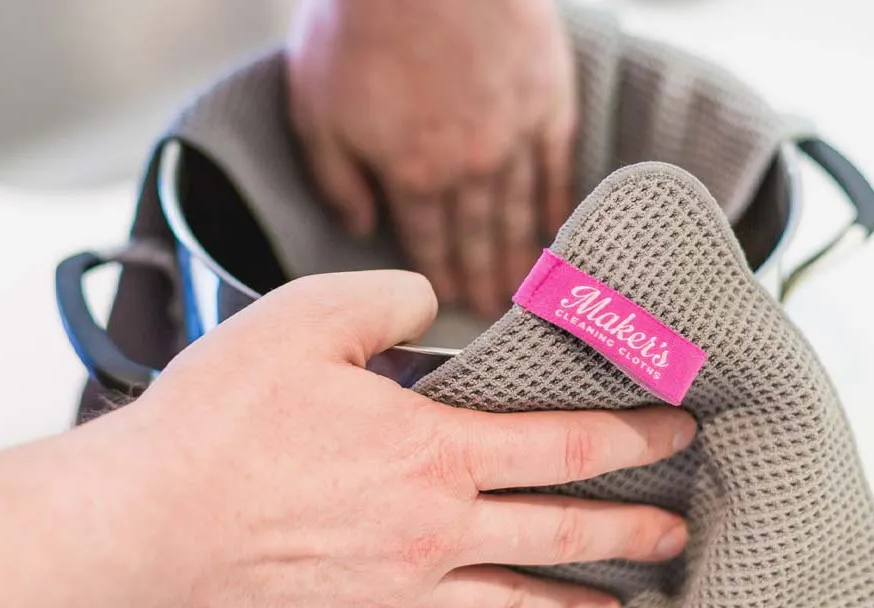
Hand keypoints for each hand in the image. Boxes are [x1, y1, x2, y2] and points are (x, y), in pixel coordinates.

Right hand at [120, 271, 693, 607]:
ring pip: (511, 604)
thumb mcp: (306, 318)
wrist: (140, 526)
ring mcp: (398, 592)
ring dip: (570, 607)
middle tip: (675, 536)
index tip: (677, 431)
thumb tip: (430, 301)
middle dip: (629, 533)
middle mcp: (434, 530)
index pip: (566, 446)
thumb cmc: (219, 421)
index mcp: (435, 452)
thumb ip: (388, 300)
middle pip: (559, 534)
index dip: (633, 437)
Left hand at [286, 0, 576, 317]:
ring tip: (522, 290)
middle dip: (482, 279)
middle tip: (493, 313)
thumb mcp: (317, 107)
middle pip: (477, 238)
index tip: (452, 303)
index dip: (439, 276)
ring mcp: (515, 136)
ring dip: (518, 256)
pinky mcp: (548, 100)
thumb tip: (360, 228)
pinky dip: (555, 203)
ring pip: (517, 212)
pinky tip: (555, 230)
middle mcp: (469, 169)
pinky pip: (556, 167)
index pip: (429, 243)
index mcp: (412, 174)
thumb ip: (337, 177)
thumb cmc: (359, 25)